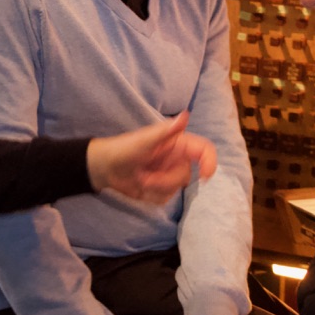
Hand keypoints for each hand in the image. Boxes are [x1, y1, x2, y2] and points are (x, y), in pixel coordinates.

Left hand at [86, 112, 216, 204]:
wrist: (105, 167)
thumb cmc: (124, 148)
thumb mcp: (144, 140)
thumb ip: (166, 131)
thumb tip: (185, 115)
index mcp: (178, 144)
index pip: (204, 151)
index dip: (209, 162)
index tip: (204, 177)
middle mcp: (177, 159)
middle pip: (186, 176)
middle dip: (164, 180)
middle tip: (143, 176)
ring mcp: (170, 175)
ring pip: (176, 190)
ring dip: (155, 188)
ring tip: (139, 178)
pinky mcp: (161, 190)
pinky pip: (165, 199)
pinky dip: (150, 196)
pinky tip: (139, 187)